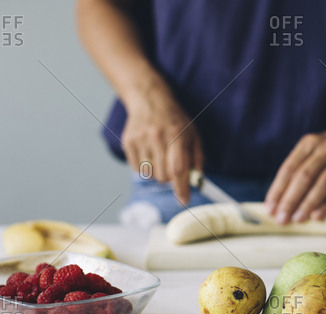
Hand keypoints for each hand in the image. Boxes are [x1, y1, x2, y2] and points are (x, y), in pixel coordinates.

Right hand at [121, 83, 202, 203]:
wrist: (149, 100)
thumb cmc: (175, 120)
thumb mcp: (193, 135)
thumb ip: (197, 159)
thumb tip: (197, 183)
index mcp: (176, 135)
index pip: (178, 168)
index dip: (181, 188)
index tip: (184, 200)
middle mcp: (156, 137)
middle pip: (163, 176)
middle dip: (170, 179)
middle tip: (173, 167)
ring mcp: (140, 139)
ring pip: (150, 175)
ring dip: (157, 172)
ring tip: (160, 155)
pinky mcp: (128, 142)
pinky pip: (137, 169)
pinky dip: (145, 167)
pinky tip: (150, 153)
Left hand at [265, 130, 325, 224]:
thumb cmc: (323, 154)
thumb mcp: (309, 153)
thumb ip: (295, 174)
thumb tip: (277, 204)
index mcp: (308, 143)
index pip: (289, 169)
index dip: (278, 190)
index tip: (270, 209)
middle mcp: (324, 149)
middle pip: (304, 176)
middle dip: (290, 200)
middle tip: (281, 218)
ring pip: (322, 184)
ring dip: (308, 204)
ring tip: (297, 219)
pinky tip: (317, 216)